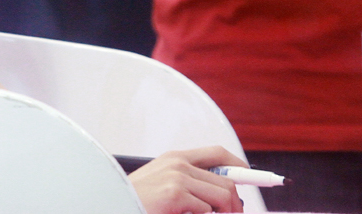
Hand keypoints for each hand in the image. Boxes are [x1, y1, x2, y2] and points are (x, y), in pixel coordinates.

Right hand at [128, 147, 244, 213]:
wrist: (109, 203)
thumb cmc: (135, 199)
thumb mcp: (163, 184)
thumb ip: (189, 182)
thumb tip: (224, 193)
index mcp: (174, 158)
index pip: (218, 153)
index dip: (239, 165)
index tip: (251, 176)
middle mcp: (178, 163)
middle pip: (227, 179)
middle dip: (236, 202)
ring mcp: (176, 178)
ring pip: (224, 195)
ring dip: (224, 213)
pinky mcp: (175, 195)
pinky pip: (206, 210)